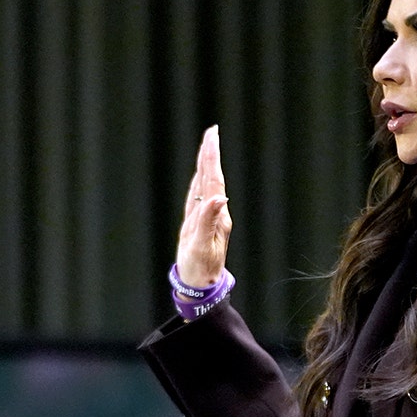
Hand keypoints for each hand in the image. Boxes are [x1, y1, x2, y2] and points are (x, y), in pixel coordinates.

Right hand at [176, 125, 232, 286]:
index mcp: (217, 214)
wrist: (201, 283)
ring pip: (205, 184)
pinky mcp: (199, 222)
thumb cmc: (202, 267)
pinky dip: (198, 181)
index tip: (212, 137)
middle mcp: (215, 212)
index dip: (212, 158)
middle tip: (211, 132)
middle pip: (211, 177)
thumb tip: (219, 197)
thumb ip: (209, 221)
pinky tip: (199, 174)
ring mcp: (207, 216)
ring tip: (207, 146)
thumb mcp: (204, 245)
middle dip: (210, 154)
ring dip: (206, 165)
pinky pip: (198, 195)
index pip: (214, 180)